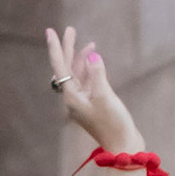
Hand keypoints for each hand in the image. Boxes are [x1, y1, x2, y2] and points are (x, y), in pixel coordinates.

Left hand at [46, 25, 132, 159]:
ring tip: (91, 44)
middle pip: (67, 68)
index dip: (56, 48)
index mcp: (71, 96)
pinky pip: (87, 82)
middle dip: (69, 49)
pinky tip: (96, 62)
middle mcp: (73, 98)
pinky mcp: (94, 104)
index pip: (60, 66)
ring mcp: (83, 101)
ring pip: (78, 74)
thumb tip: (92, 56)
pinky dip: (90, 70)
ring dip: (82, 59)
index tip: (50, 31)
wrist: (123, 146)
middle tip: (71, 29)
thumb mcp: (105, 96)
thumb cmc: (113, 123)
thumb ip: (97, 73)